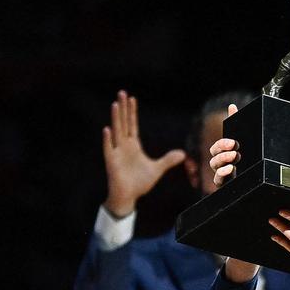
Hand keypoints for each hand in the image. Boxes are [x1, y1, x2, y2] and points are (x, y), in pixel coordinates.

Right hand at [101, 90, 185, 217]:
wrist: (128, 197)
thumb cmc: (139, 183)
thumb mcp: (157, 169)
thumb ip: (168, 160)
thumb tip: (182, 153)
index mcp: (133, 146)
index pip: (132, 125)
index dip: (132, 112)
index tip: (131, 99)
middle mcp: (124, 146)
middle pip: (123, 123)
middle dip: (123, 108)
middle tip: (121, 92)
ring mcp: (116, 153)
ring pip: (116, 131)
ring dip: (115, 118)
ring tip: (115, 104)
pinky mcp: (111, 162)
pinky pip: (108, 149)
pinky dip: (107, 140)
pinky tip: (107, 129)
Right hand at [207, 103, 241, 187]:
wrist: (258, 177)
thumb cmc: (248, 158)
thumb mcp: (244, 139)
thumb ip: (236, 122)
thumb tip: (231, 106)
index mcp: (225, 153)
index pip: (217, 147)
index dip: (222, 144)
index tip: (233, 143)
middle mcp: (221, 163)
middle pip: (214, 155)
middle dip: (222, 152)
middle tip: (235, 150)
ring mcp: (222, 174)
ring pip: (214, 166)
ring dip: (223, 161)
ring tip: (234, 159)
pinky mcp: (225, 184)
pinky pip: (217, 180)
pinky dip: (221, 174)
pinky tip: (230, 170)